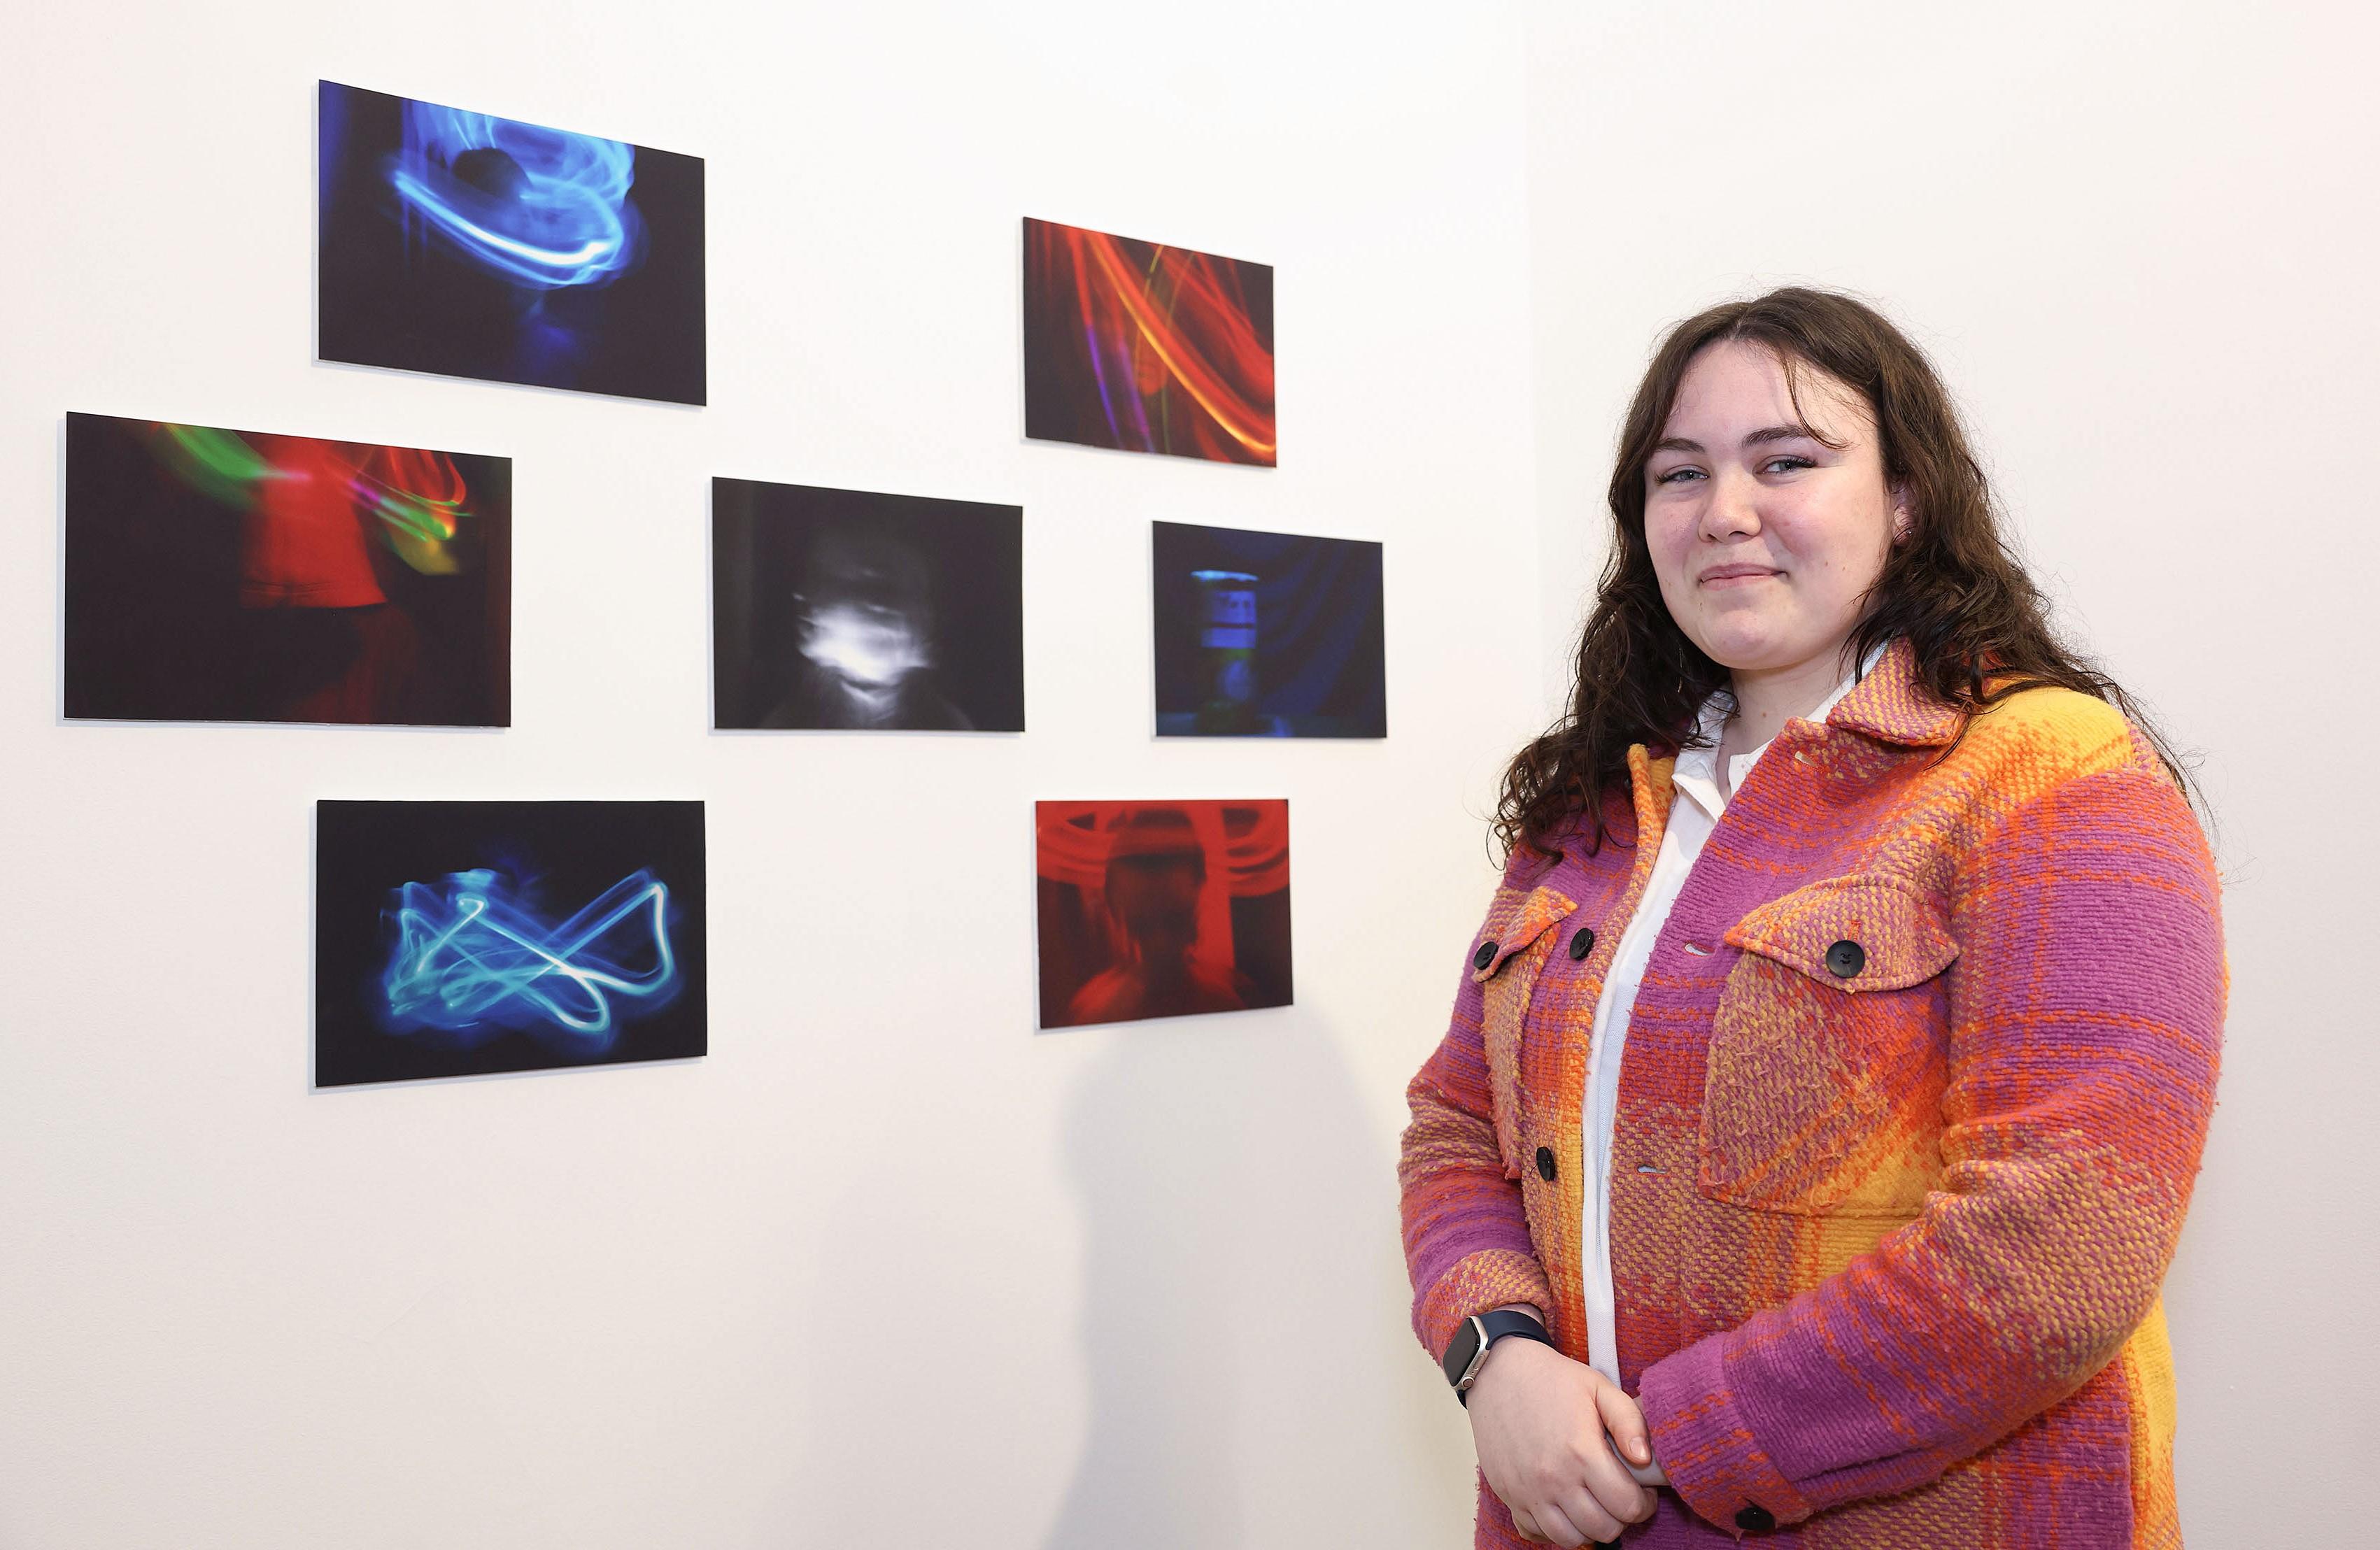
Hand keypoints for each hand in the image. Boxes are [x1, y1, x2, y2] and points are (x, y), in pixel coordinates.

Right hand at [1466, 1332, 1658, 1545]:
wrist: (1498, 1372)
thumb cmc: (1551, 1379)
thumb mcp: (1599, 1387)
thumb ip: (1629, 1421)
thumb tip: (1646, 1459)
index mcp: (1581, 1452)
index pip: (1627, 1506)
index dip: (1644, 1503)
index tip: (1643, 1491)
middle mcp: (1553, 1479)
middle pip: (1603, 1529)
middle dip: (1621, 1518)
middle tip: (1620, 1497)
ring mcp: (1528, 1491)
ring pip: (1571, 1540)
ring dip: (1590, 1528)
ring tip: (1594, 1504)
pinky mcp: (1509, 1495)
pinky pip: (1538, 1533)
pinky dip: (1556, 1529)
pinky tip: (1564, 1507)